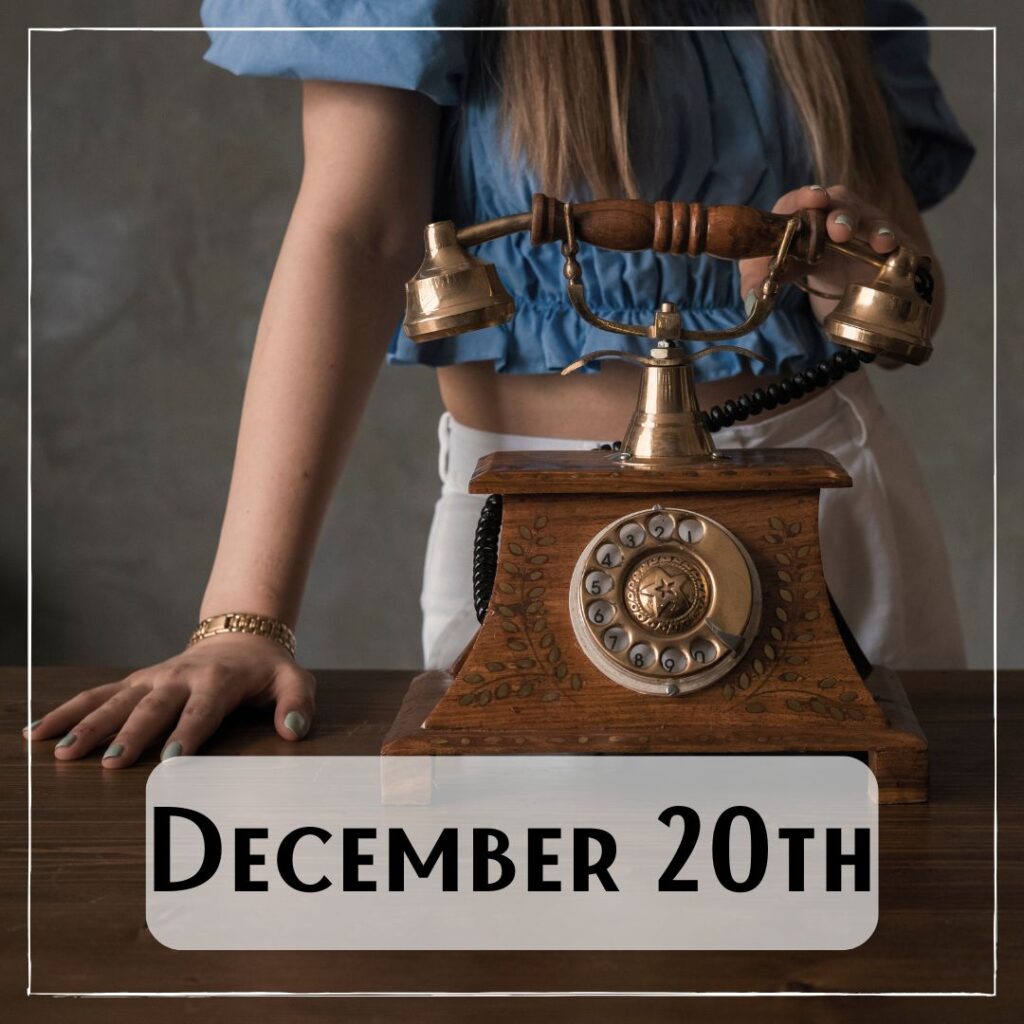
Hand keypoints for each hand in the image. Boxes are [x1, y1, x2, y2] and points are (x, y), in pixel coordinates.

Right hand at [23, 633, 315, 766]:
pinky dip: (66, 711)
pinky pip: (96, 696)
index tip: (172, 757)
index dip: (188, 731)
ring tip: (62, 752)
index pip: (203, 709)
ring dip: (88, 725)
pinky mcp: (135, 682)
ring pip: (115, 701)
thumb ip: (297, 703)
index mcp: (219, 680)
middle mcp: (180, 678)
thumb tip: (294, 730)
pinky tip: (36, 732)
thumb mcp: (293, 680)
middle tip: (109, 761)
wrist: (241, 638)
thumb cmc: (267, 670)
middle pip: (152, 708)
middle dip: (131, 734)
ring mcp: (153, 679)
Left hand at [739, 183, 907, 322]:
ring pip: (872, 220)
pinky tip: (902, 254)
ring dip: (877, 230)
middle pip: (841, 204)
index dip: (808, 196)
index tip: (815, 199)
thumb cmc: (793, 259)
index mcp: (801, 210)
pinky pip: (896, 240)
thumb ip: (757, 280)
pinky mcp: (885, 241)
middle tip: (840, 231)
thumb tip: (752, 295)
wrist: (827, 269)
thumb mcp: (771, 269)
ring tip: (881, 244)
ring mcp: (863, 223)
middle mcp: (834, 210)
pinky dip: (900, 246)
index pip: (801, 198)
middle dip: (842, 216)